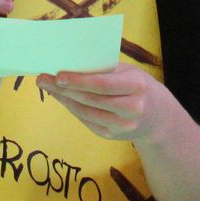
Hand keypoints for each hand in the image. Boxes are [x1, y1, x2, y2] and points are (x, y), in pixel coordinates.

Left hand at [37, 63, 180, 141]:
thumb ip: (104, 70)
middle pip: (90, 99)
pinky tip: (61, 98)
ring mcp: (121, 126)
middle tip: (43, 79)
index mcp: (137, 86)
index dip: (79, 81)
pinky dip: (71, 108)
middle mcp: (131, 108)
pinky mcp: (111, 135)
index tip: (58, 75)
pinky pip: (86, 120)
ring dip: (63, 99)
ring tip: (48, 87)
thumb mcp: (128, 72)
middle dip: (64, 89)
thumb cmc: (138, 86)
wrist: (157, 116)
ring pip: (85, 111)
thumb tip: (71, 65)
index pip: (103, 84)